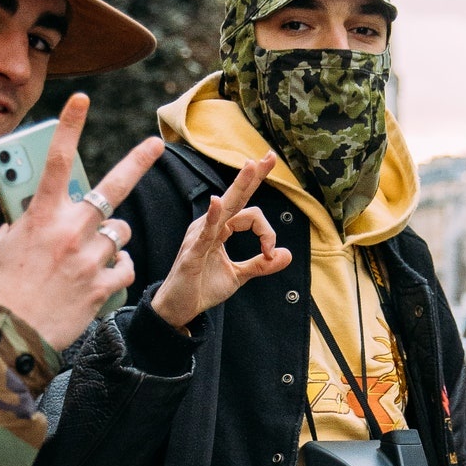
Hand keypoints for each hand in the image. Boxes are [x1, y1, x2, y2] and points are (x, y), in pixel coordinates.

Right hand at [0, 95, 159, 352]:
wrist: (9, 338)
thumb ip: (14, 228)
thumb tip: (23, 221)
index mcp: (40, 217)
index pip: (58, 161)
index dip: (71, 126)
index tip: (82, 100)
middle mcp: (69, 232)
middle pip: (112, 189)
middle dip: (137, 161)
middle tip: (155, 145)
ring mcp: (89, 259)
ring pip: (120, 232)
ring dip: (112, 238)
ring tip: (94, 253)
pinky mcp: (102, 286)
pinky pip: (124, 266)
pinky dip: (117, 269)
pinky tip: (102, 277)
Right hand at [150, 157, 290, 329]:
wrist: (178, 309)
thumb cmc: (202, 287)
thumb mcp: (238, 276)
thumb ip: (261, 264)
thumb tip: (287, 254)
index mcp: (221, 228)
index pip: (250, 215)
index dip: (267, 232)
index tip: (271, 253)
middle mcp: (209, 226)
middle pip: (236, 196)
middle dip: (253, 176)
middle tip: (270, 156)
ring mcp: (199, 236)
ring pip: (224, 208)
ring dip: (240, 187)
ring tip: (251, 166)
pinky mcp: (192, 252)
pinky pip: (205, 232)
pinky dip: (213, 216)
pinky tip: (218, 203)